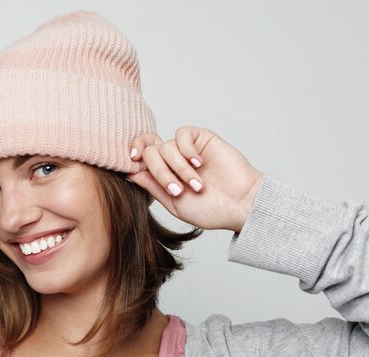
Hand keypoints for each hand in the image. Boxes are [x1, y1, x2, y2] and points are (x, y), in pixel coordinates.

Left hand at [127, 127, 262, 231]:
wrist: (240, 205)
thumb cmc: (210, 210)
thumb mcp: (174, 203)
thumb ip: (152, 186)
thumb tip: (128, 172)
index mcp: (162, 174)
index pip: (140, 156)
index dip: (132, 154)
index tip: (132, 161)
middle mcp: (172, 160)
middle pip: (150, 151)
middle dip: (160, 172)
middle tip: (176, 190)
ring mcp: (186, 149)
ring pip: (166, 147)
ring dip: (179, 168)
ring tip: (197, 185)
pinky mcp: (202, 139)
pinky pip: (182, 134)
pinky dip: (186, 149)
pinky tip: (198, 163)